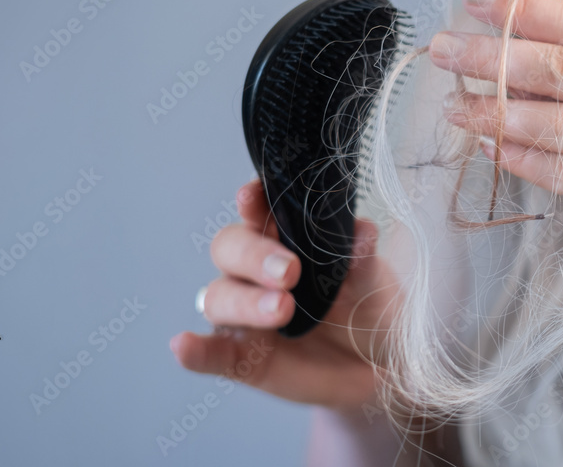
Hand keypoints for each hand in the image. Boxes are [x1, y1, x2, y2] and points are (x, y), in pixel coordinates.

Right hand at [169, 179, 399, 409]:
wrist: (378, 367)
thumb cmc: (368, 309)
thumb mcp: (373, 284)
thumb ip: (363, 261)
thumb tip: (363, 232)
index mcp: (286, 238)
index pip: (258, 209)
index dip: (251, 200)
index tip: (252, 195)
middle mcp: (255, 271)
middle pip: (230, 247)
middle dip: (254, 255)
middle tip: (289, 272)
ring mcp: (245, 313)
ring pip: (220, 296)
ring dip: (245, 301)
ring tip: (283, 310)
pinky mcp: (241, 356)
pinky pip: (211, 352)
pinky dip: (195, 349)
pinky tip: (184, 346)